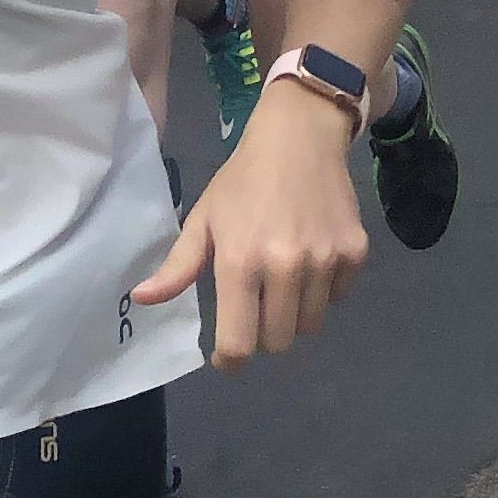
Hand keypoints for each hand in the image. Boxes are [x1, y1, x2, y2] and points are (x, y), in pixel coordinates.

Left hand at [134, 88, 369, 366]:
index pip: (239, 343)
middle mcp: (285, 267)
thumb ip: (178, 267)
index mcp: (240, 262)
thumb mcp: (204, 218)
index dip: (230, 360)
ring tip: (284, 278)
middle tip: (256, 304)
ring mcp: (325, 261)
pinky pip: (338, 297)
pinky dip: (324, 290)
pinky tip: (312, 258)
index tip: (227, 357)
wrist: (300, 137)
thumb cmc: (243, 181)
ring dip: (294, 313)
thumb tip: (142, 300)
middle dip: (263, 333)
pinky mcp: (355, 252)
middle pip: (277, 342)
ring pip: (310, 324)